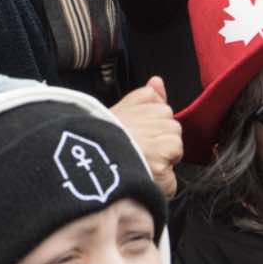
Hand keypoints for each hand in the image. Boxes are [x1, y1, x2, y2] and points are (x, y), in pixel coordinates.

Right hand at [109, 77, 181, 198]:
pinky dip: (163, 183)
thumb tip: (157, 80)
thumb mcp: (121, 113)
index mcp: (135, 106)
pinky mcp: (159, 166)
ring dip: (164, 161)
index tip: (134, 135)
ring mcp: (154, 143)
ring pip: (176, 147)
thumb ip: (146, 96)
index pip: (161, 107)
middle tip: (137, 151)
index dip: (152, 125)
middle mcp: (146, 120)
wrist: (85, 169)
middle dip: (161, 141)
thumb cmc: (100, 145)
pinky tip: (143, 179)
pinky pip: (173, 177)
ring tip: (139, 165)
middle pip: (173, 127)